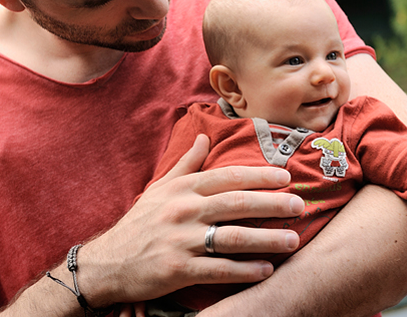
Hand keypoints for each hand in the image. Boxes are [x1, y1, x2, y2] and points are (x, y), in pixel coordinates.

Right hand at [76, 135, 303, 306]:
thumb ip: (185, 164)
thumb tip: (203, 137)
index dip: (258, 176)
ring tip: (292, 240)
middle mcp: (183, 211)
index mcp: (182, 189)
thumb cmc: (139, 224)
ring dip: (266, 239)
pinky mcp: (177, 270)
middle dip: (271, 203)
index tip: (285, 176)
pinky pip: (219, 269)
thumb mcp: (159, 189)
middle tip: (299, 205)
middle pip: (235, 203)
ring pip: (232, 237)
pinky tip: (266, 270)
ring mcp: (180, 240)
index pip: (226, 177)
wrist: (107, 263)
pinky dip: (245, 270)